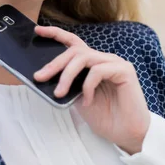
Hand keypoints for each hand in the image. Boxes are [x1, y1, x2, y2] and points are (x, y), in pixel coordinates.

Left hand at [33, 25, 150, 153]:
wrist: (126, 133)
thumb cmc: (105, 117)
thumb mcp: (78, 98)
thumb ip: (67, 84)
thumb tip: (45, 75)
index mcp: (93, 64)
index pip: (74, 43)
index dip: (56, 34)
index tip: (38, 30)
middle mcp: (104, 59)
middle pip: (75, 51)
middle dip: (55, 63)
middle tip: (40, 77)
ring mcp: (115, 63)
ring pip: (84, 57)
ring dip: (67, 75)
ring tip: (60, 93)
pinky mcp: (124, 70)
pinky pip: (98, 70)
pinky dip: (87, 86)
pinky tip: (87, 101)